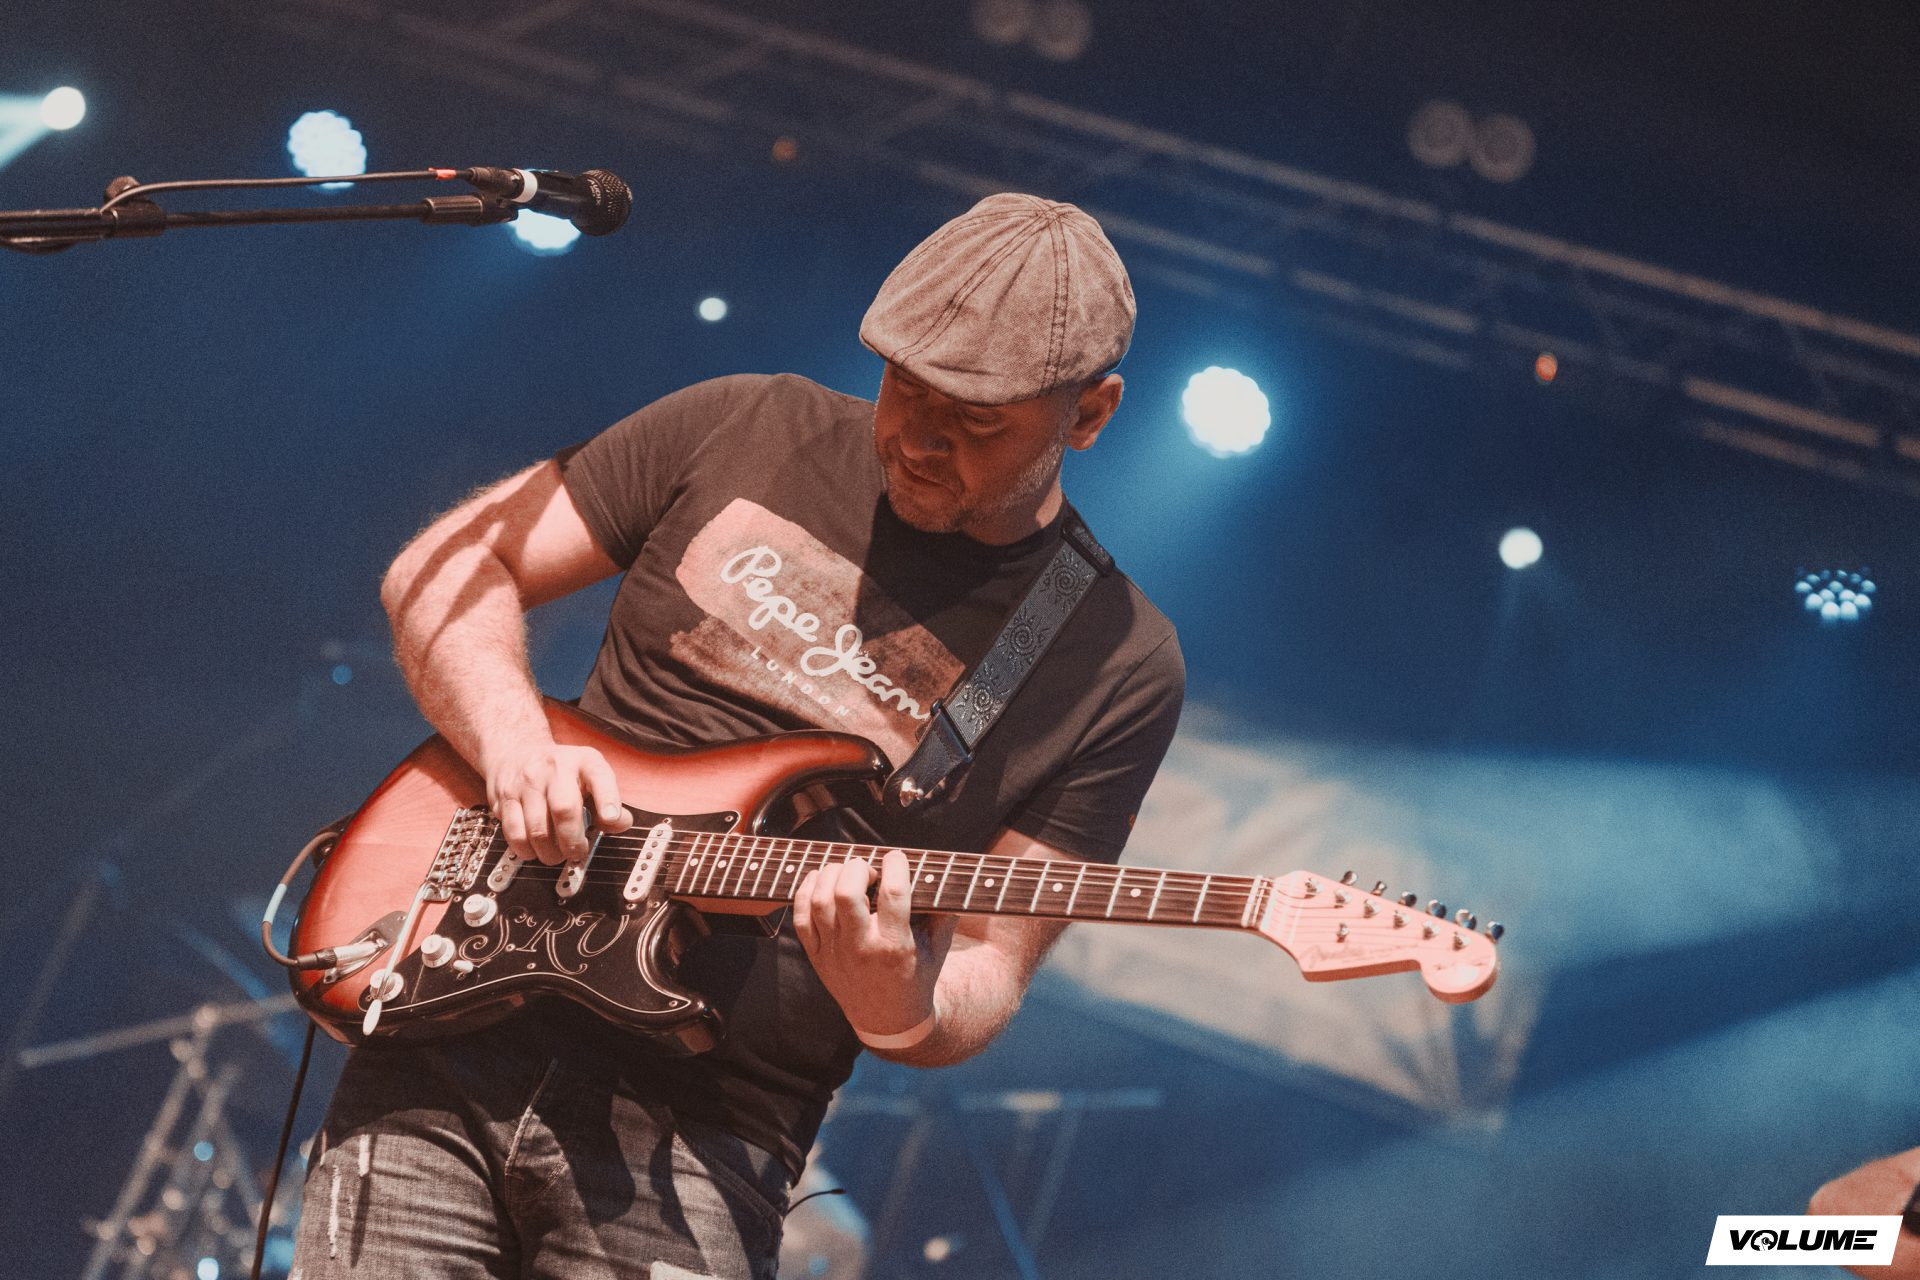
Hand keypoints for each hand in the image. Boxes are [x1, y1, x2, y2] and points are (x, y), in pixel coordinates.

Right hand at [484, 741, 630, 863]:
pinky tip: (535, 849)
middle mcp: (554, 768)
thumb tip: (620, 824)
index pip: (599, 776)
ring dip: (550, 852)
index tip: (612, 818)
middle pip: (564, 809)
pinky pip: (514, 834)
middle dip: (573, 841)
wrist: (516, 750)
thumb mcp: (591, 775)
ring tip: (557, 854)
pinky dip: (526, 850)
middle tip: (577, 853)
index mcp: (584, 761)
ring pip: (537, 828)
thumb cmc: (561, 771)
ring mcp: (527, 782)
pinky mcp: (505, 798)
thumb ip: (609, 800)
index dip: (608, 799)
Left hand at [793, 849, 956, 1037]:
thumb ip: (944, 911)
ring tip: (847, 872)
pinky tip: (822, 881)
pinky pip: (801, 916)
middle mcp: (861, 949)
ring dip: (831, 875)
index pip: (893, 894)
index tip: (897, 858)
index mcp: (896, 946)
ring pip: (819, 901)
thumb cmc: (917, 976)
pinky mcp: (817, 957)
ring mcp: (834, 954)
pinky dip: (806, 891)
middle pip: (845, 894)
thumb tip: (944, 873)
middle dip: (857, 868)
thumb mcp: (938, 947)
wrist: (888, 1020)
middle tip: (868, 869)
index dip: (895, 865)